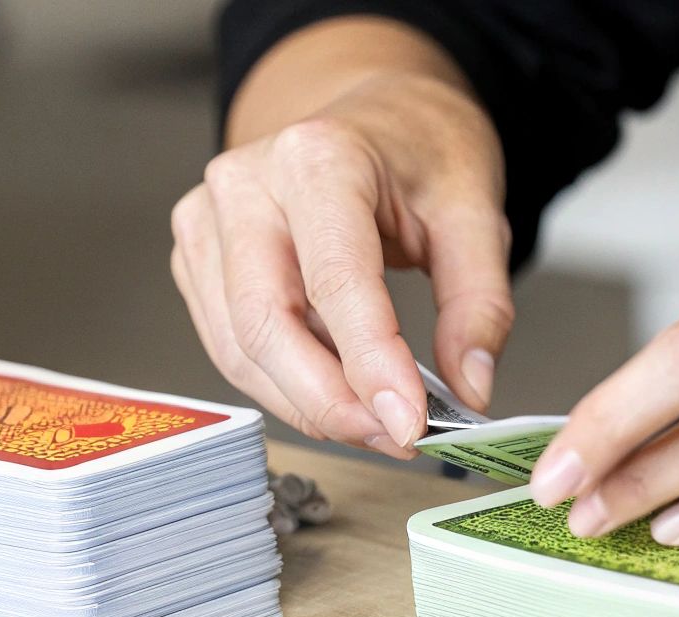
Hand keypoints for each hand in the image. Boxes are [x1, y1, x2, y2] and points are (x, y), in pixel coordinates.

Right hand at [170, 69, 511, 455]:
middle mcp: (246, 184)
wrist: (374, 116)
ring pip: (240, 347)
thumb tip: (470, 389)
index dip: (370, 364)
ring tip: (379, 425)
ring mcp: (209, 220)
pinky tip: (338, 396)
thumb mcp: (477, 213)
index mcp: (318, 158)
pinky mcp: (199, 257)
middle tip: (398, 439)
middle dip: (332, 402)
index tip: (410, 424)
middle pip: (267, 322)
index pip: (335, 281)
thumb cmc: (418, 152)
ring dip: (309, 404)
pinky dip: (285, 385)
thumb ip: (479, 304)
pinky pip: (231, 344)